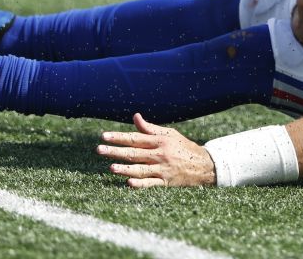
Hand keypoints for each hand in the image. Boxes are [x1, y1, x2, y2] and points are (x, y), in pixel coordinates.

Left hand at [98, 113, 214, 187]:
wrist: (203, 165)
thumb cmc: (183, 147)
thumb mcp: (169, 134)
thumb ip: (150, 128)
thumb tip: (135, 117)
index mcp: (159, 141)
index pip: (135, 138)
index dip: (119, 137)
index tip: (104, 136)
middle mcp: (160, 154)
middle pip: (134, 153)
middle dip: (115, 151)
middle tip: (99, 149)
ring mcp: (162, 169)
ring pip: (140, 169)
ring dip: (125, 168)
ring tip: (111, 167)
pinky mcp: (165, 182)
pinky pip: (151, 183)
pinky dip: (140, 184)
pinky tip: (129, 183)